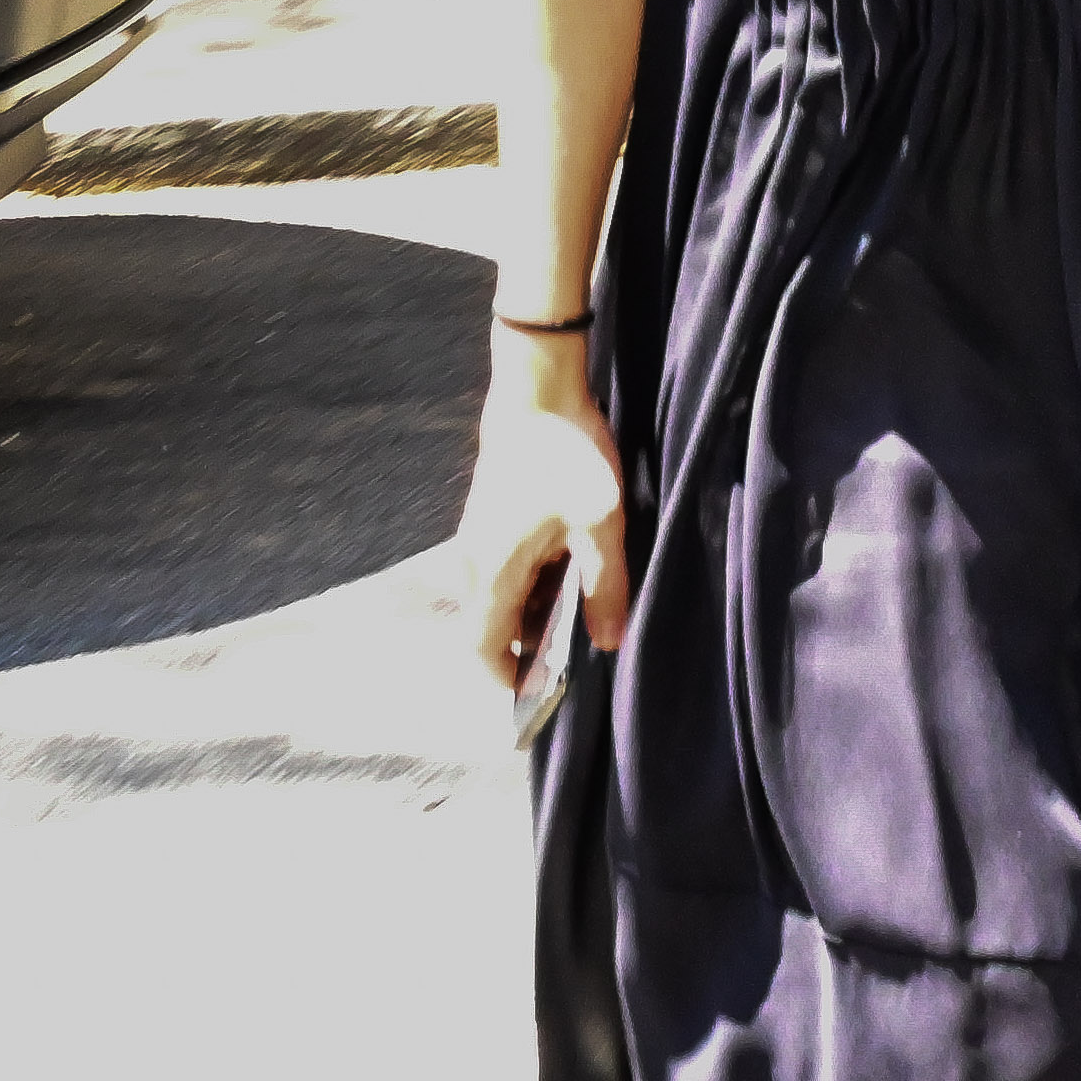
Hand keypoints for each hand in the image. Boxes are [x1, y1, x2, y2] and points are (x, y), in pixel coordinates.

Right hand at [453, 335, 630, 691]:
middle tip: (572, 649)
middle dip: (525, 645)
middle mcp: (471, 561)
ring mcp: (474, 537)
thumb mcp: (601, 525)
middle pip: (488, 625)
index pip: (484, 648)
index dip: (508, 677)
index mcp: (492, 572)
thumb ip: (605, 586)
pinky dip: (525, 582)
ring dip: (528, 610)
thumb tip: (609, 641)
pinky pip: (498, 568)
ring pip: (493, 596)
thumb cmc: (568, 457)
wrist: (535, 389)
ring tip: (576, 607)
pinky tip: (565, 567)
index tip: (540, 692)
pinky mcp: (485, 517)